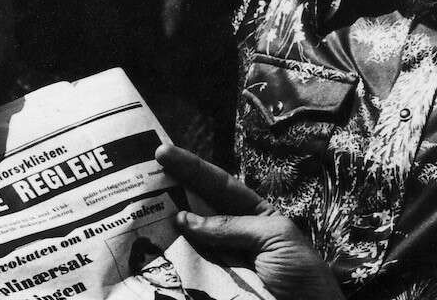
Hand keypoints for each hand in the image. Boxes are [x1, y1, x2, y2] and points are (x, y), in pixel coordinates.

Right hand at [155, 144, 343, 299]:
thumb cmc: (301, 273)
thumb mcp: (275, 237)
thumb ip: (232, 226)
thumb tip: (185, 218)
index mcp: (254, 215)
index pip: (219, 185)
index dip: (192, 167)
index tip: (162, 152)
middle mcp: (232, 235)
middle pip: (196, 209)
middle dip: (170, 192)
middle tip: (137, 178)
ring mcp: (220, 261)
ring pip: (186, 240)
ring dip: (162, 228)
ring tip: (135, 211)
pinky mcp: (212, 285)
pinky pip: (187, 271)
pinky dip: (168, 262)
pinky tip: (149, 252)